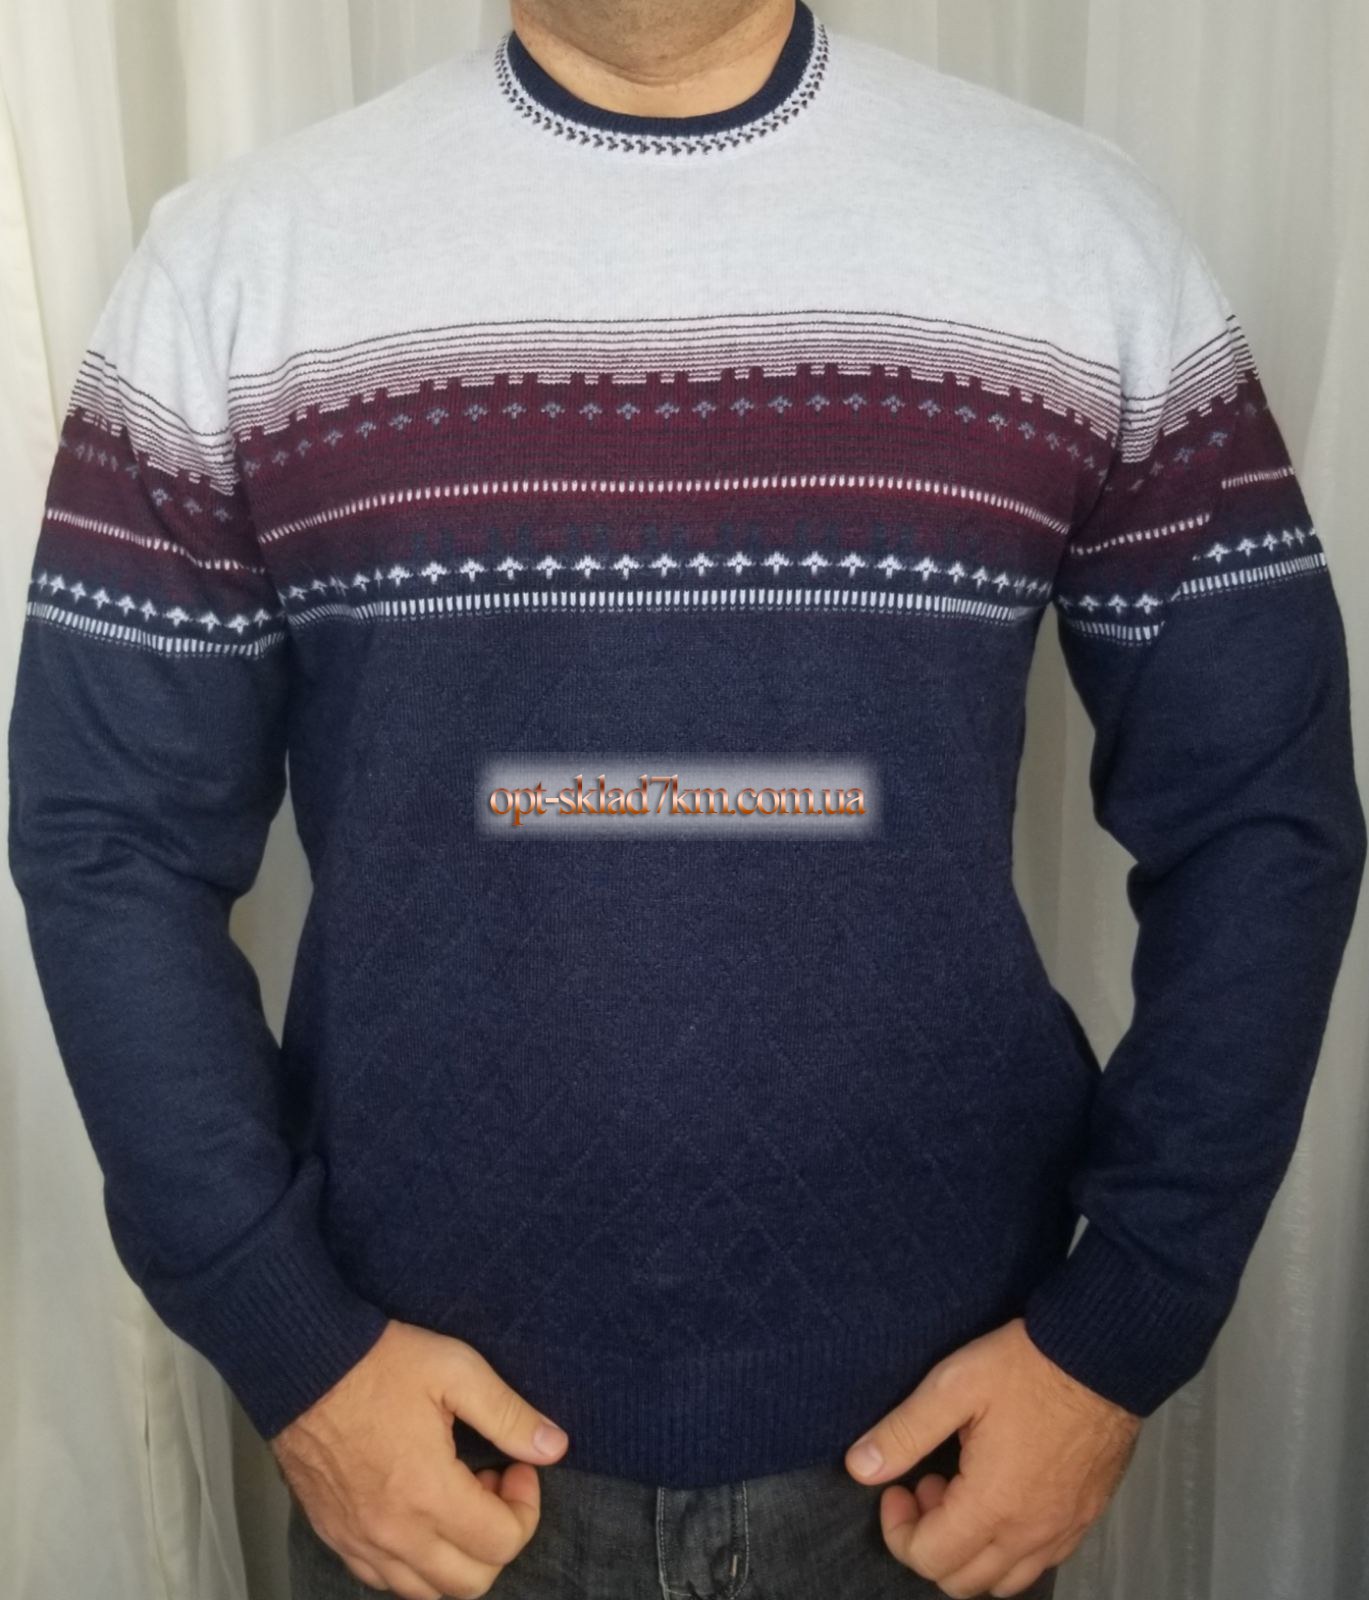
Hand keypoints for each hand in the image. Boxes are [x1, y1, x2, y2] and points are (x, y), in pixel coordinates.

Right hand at [270, 1319, 569, 1598]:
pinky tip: (419, 1512)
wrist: (301, 1365)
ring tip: (456, 1497)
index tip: (515, 1464)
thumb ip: (509, 1415)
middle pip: (471, 1582)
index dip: (525, 1505)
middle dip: (497, 1538)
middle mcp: (392, 1534)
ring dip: (457, 1557)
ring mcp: (360, 1542)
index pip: (502, 1543)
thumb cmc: (379, 1363)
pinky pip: (386, 1581)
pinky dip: (415, 1563)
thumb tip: (554, 1448)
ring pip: (427, 1592)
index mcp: (427, 1494)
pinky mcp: (336, 1537)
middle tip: (490, 1480)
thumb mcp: (456, 1369)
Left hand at [844, 1316, 1141, 1596]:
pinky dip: (1007, 1549)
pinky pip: (1038, 1563)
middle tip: (924, 1484)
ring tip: (959, 1491)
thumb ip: (903, 1432)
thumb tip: (859, 1468)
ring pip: (1003, 1581)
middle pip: (963, 1581)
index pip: (929, 1558)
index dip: (898, 1529)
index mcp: (992, 1506)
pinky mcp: (1084, 1519)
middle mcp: (1030, 1533)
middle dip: (929, 1542)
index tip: (896, 1486)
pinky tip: (999, 1498)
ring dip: (968, 1551)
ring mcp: (1063, 1531)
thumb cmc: (1025, 1367)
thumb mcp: (953, 1386)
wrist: (1102, 1355)